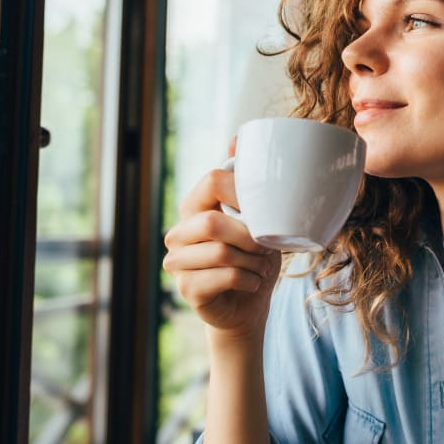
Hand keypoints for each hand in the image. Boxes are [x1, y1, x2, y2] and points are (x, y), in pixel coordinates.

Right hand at [163, 158, 280, 342]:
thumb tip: (237, 138)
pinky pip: (226, 277)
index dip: (242, 192)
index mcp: (194, 206)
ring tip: (262, 266)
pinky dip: (250, 280)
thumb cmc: (251, 257)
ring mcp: (177, 262)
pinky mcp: (186, 289)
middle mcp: (178, 232)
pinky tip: (253, 282)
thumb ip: (244, 183)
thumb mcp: (256, 218)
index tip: (263, 211)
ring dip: (253, 262)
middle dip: (249, 236)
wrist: (246, 305)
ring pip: (222, 252)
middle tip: (267, 248)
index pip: (212, 180)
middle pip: (213, 221)